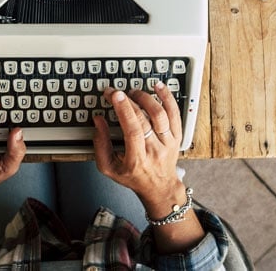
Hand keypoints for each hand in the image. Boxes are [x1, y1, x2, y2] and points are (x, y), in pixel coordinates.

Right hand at [93, 83, 183, 206]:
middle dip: (129, 101)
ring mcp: (168, 143)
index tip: (114, 96)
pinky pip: (175, 114)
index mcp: (137, 160)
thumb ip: (100, 144)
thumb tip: (98, 120)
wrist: (160, 188)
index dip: (124, 110)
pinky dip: (167, 98)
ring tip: (134, 92)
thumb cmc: (134, 177)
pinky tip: (158, 87)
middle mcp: (155, 150)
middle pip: (144, 119)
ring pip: (161, 115)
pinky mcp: (177, 136)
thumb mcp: (109, 168)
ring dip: (147, 98)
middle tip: (117, 92)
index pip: (133, 130)